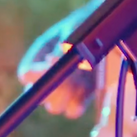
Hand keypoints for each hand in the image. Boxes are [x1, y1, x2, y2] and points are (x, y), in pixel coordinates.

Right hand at [16, 0, 98, 118]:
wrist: (109, 30)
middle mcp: (48, 75)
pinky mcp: (81, 96)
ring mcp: (64, 88)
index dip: (37, 73)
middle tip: (68, 75)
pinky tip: (85, 90)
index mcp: (40, 55)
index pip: (27, 74)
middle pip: (38, 96)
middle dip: (52, 88)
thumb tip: (57, 58)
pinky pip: (72, 111)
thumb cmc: (88, 24)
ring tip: (78, 81)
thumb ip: (66, 43)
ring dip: (66, 97)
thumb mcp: (76, 28)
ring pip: (54, 107)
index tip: (52, 61)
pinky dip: (77, 104)